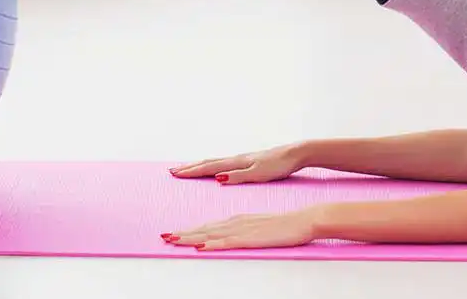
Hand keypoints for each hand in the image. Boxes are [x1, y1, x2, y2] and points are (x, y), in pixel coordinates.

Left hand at [162, 208, 317, 251]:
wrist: (302, 220)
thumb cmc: (284, 226)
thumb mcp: (259, 228)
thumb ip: (243, 231)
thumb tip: (229, 238)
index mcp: (237, 220)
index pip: (208, 226)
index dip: (189, 230)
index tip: (173, 233)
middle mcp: (236, 222)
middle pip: (204, 229)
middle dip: (183, 233)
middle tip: (164, 237)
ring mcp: (242, 229)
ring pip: (210, 234)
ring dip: (190, 237)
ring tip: (173, 239)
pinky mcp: (251, 238)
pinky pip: (228, 242)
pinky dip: (212, 244)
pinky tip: (201, 247)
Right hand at [168, 142, 306, 184]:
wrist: (294, 154)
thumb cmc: (278, 166)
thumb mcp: (258, 174)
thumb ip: (238, 176)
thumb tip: (216, 177)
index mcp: (237, 162)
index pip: (209, 167)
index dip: (191, 171)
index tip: (175, 174)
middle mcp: (236, 159)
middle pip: (208, 162)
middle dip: (190, 167)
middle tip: (172, 171)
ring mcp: (241, 159)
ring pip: (214, 161)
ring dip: (199, 165)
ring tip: (187, 168)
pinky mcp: (247, 161)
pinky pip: (223, 163)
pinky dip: (211, 165)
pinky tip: (213, 169)